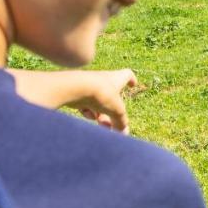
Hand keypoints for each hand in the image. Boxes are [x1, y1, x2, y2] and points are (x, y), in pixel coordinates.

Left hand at [8, 68, 138, 132]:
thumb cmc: (100, 93)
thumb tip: (123, 132)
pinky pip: (86, 104)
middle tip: (112, 124)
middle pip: (112, 97)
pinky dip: (88, 112)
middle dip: (113, 112)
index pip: (126, 74)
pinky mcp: (77, 92)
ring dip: (102, 115)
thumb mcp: (116, 110)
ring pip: (99, 103)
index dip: (131, 80)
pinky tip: (87, 115)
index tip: (132, 85)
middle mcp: (103, 80)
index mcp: (116, 79)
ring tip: (100, 123)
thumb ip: (121, 121)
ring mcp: (89, 86)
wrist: (74, 88)